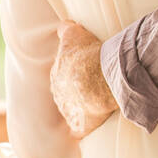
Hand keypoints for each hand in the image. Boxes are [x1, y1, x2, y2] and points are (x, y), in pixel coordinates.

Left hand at [50, 21, 117, 137]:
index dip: (77, 74)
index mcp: (56, 75)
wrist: (100, 78)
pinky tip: (92, 126)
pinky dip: (84, 129)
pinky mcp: (80, 126)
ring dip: (83, 109)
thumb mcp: (76, 35)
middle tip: (95, 89)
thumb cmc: (89, 55)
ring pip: (74, 111)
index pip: (64, 76)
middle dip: (78, 93)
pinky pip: (80, 130)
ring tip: (98, 105)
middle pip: (68, 94)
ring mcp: (68, 111)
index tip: (88, 73)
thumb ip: (67, 30)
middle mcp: (59, 95)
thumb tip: (62, 26)